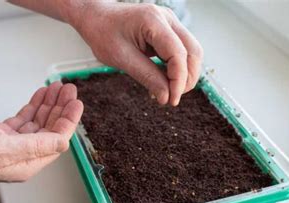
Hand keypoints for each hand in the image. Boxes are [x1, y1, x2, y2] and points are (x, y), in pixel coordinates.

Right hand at [0, 82, 82, 181]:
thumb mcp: (2, 149)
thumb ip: (36, 146)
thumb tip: (64, 143)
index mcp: (28, 163)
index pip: (57, 139)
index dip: (69, 120)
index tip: (76, 103)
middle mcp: (24, 155)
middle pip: (51, 129)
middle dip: (61, 108)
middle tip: (69, 90)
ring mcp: (13, 145)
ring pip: (39, 122)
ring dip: (49, 104)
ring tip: (57, 88)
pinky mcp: (3, 136)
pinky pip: (25, 119)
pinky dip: (34, 105)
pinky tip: (40, 94)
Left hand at [68, 2, 203, 105]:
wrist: (95, 16)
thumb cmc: (102, 32)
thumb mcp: (121, 58)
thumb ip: (147, 76)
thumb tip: (167, 97)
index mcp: (153, 21)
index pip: (178, 54)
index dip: (179, 80)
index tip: (172, 100)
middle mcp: (167, 18)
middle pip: (193, 52)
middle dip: (188, 79)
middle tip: (172, 98)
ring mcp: (170, 23)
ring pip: (192, 52)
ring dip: (185, 74)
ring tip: (168, 91)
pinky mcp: (169, 30)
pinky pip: (182, 52)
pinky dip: (177, 69)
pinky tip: (164, 81)